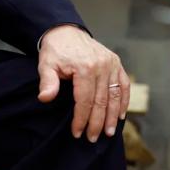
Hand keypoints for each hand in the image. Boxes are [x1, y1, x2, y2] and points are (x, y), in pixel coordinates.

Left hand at [38, 25, 128, 141]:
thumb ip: (47, 82)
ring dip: (113, 116)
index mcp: (85, 67)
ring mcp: (111, 63)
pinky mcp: (116, 62)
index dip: (81, 119)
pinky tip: (121, 114)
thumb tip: (45, 98)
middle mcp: (102, 65)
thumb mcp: (46, 64)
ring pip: (115, 95)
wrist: (66, 32)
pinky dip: (124, 100)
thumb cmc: (56, 51)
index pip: (85, 100)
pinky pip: (124, 84)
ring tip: (109, 132)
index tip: (77, 133)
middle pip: (102, 100)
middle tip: (93, 138)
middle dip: (98, 122)